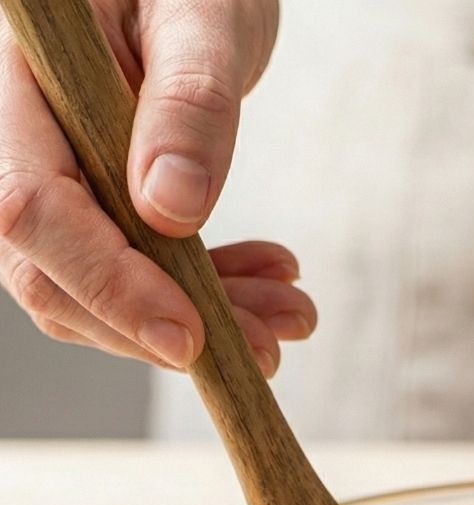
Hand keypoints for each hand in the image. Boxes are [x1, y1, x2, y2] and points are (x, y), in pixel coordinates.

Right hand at [0, 0, 314, 375]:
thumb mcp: (203, 14)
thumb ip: (189, 102)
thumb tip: (170, 209)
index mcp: (18, 80)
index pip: (32, 205)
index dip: (107, 283)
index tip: (189, 336)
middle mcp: (18, 139)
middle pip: (55, 274)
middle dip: (162, 327)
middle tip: (268, 346)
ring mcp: (53, 179)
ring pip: (99, 293)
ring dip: (201, 322)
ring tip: (290, 315)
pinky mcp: (96, 208)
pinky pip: (135, 277)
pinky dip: (207, 297)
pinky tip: (268, 287)